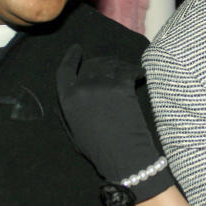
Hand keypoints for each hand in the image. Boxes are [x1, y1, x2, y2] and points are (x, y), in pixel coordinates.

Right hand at [56, 45, 173, 203]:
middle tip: (111, 67)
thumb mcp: (74, 132)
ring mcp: (103, 86)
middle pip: (90, 66)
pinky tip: (140, 75)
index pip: (64, 71)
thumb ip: (68, 112)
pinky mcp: (123, 86)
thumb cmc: (99, 150)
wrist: (124, 156)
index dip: (70, 57)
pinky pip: (129, 70)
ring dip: (119, 66)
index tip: (77, 49)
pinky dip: (136, 71)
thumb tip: (67, 96)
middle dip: (100, 64)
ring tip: (126, 71)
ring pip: (110, 65)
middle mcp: (83, 88)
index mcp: (67, 100)